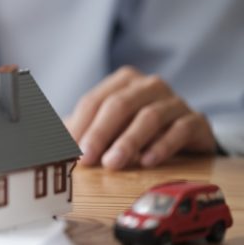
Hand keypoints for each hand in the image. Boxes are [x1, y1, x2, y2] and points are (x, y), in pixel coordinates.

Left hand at [65, 66, 215, 169]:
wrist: (184, 135)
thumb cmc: (135, 128)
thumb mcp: (106, 126)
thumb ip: (79, 130)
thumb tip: (46, 145)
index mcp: (123, 81)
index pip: (94, 100)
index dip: (79, 125)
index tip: (68, 149)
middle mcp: (149, 85)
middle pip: (120, 105)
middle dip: (100, 133)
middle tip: (88, 157)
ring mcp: (175, 101)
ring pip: (149, 117)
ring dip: (128, 142)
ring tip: (113, 163)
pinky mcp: (196, 120)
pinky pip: (179, 130)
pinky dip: (162, 146)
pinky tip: (147, 161)